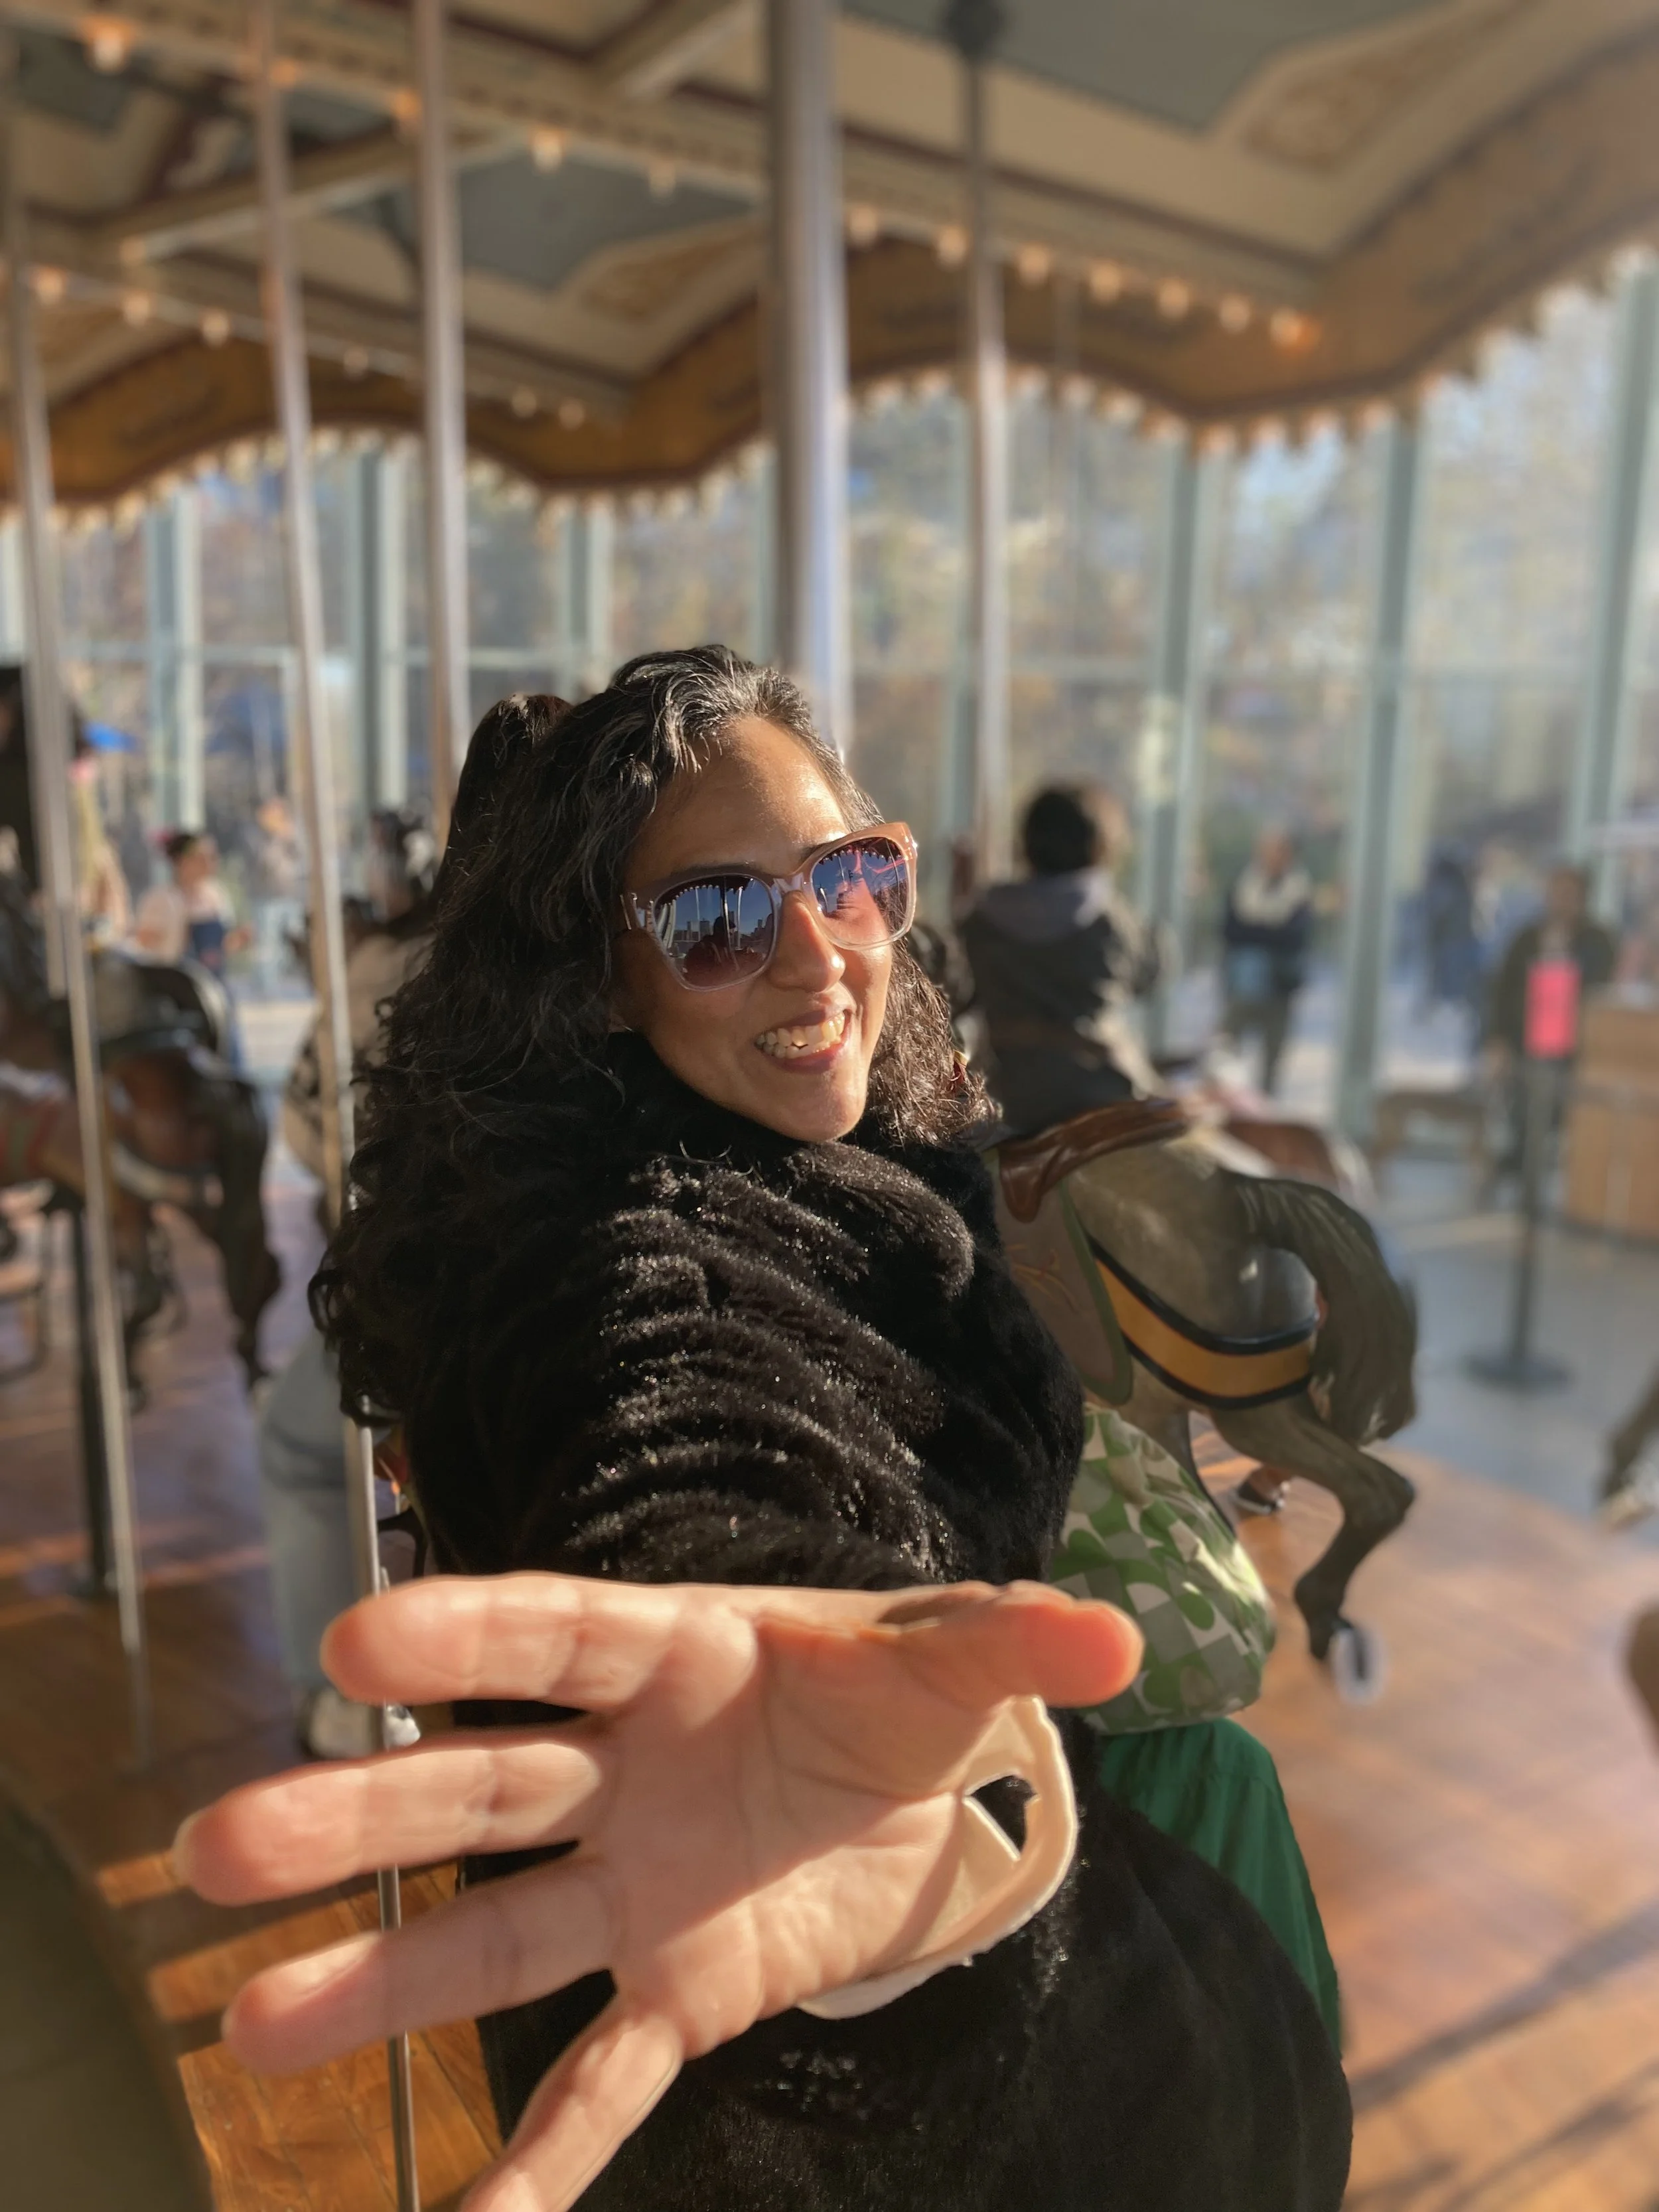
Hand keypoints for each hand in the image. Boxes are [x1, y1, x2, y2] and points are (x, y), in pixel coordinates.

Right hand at [175, 1573, 1138, 2211]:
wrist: (911, 1796)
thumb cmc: (898, 1696)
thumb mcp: (958, 1660)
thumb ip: (1025, 1643)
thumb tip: (1128, 1641)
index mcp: (681, 1655)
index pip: (556, 1635)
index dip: (463, 1635)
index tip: (354, 1639)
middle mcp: (624, 1769)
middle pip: (482, 1788)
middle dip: (359, 1812)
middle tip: (217, 1846)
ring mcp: (635, 1885)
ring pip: (497, 1934)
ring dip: (378, 1979)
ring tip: (247, 2026)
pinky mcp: (676, 1988)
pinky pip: (596, 2078)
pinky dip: (539, 2158)